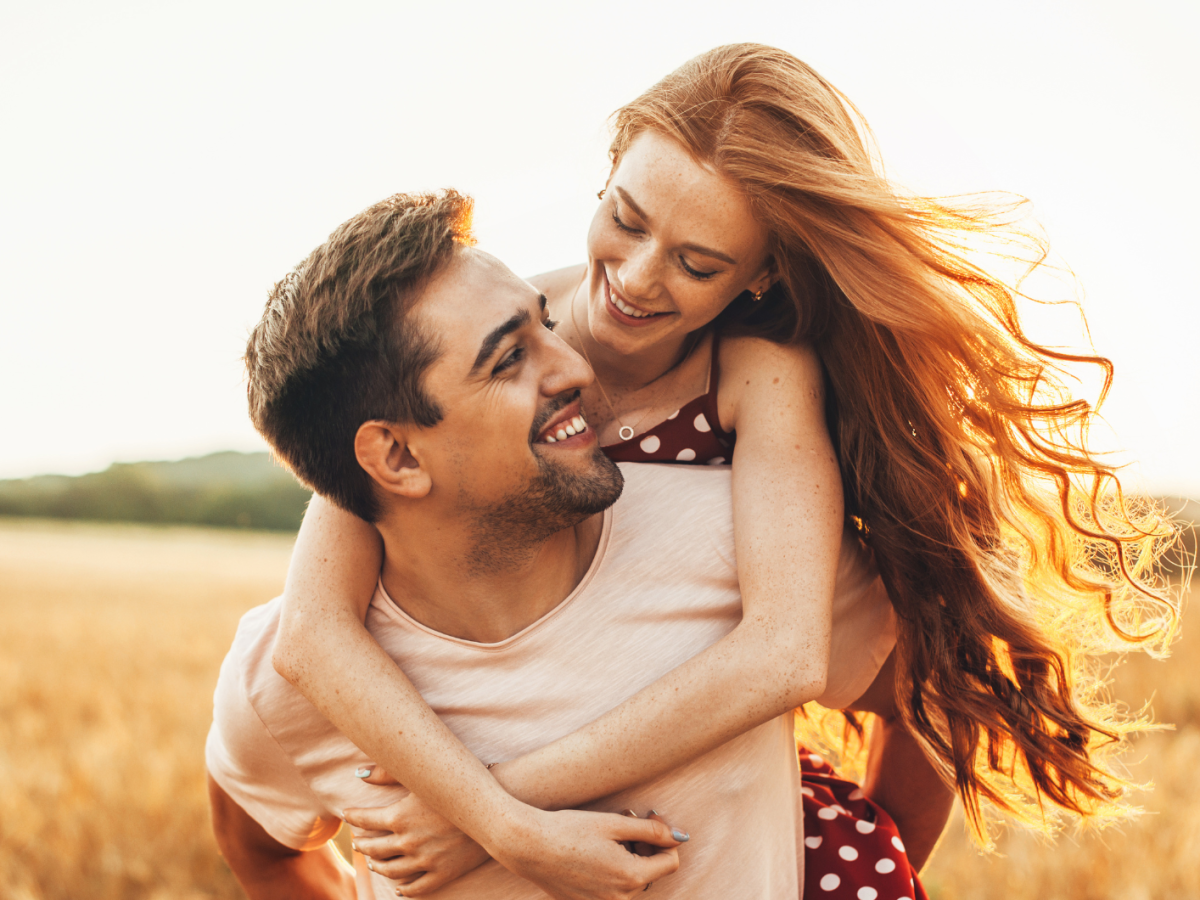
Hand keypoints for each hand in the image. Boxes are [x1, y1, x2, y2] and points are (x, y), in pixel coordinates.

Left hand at [344, 779, 489, 895]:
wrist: (493, 812)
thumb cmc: (457, 788)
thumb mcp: (421, 776)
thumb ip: (387, 772)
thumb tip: (359, 773)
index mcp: (400, 817)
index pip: (366, 820)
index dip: (354, 817)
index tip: (348, 815)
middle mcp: (408, 842)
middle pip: (375, 847)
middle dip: (363, 843)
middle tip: (357, 841)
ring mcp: (424, 861)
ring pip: (391, 870)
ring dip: (378, 866)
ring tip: (374, 861)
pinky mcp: (441, 874)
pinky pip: (415, 888)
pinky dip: (403, 889)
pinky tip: (399, 886)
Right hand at [493, 808, 686, 899]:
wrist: (529, 846)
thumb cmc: (570, 830)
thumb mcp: (615, 823)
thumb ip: (651, 832)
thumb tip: (681, 837)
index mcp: (631, 877)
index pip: (670, 862)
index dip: (664, 839)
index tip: (648, 822)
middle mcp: (619, 899)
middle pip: (650, 872)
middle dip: (644, 849)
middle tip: (622, 825)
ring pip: (630, 882)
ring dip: (627, 860)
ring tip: (604, 840)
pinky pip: (610, 890)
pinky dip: (609, 873)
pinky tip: (592, 855)